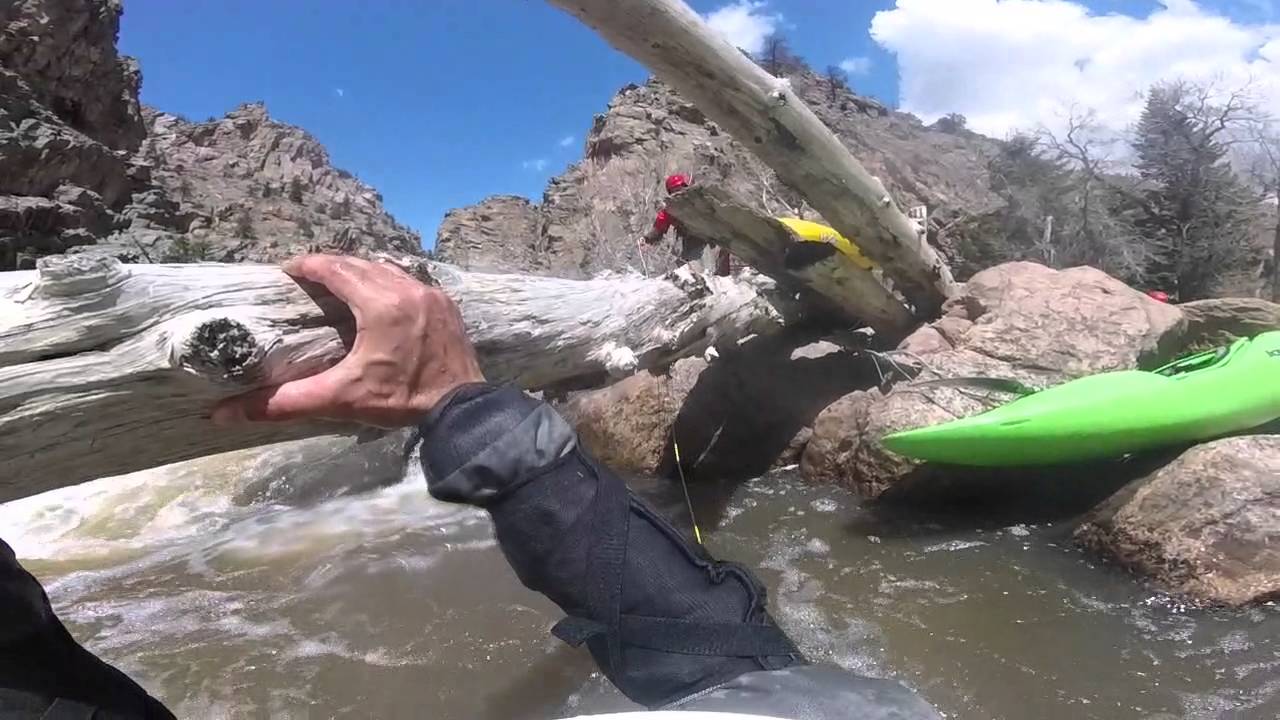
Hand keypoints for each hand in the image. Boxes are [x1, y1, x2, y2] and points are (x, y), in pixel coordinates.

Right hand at [211, 254, 484, 427]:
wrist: (461, 410)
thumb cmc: (402, 401)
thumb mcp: (340, 399)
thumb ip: (285, 403)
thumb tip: (227, 413)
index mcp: (381, 303)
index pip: (335, 268)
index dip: (308, 265)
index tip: (287, 271)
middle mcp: (408, 289)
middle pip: (360, 263)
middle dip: (332, 267)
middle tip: (308, 278)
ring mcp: (432, 294)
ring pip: (388, 268)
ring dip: (362, 272)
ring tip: (339, 285)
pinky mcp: (447, 305)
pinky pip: (411, 280)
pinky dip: (389, 282)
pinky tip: (380, 298)